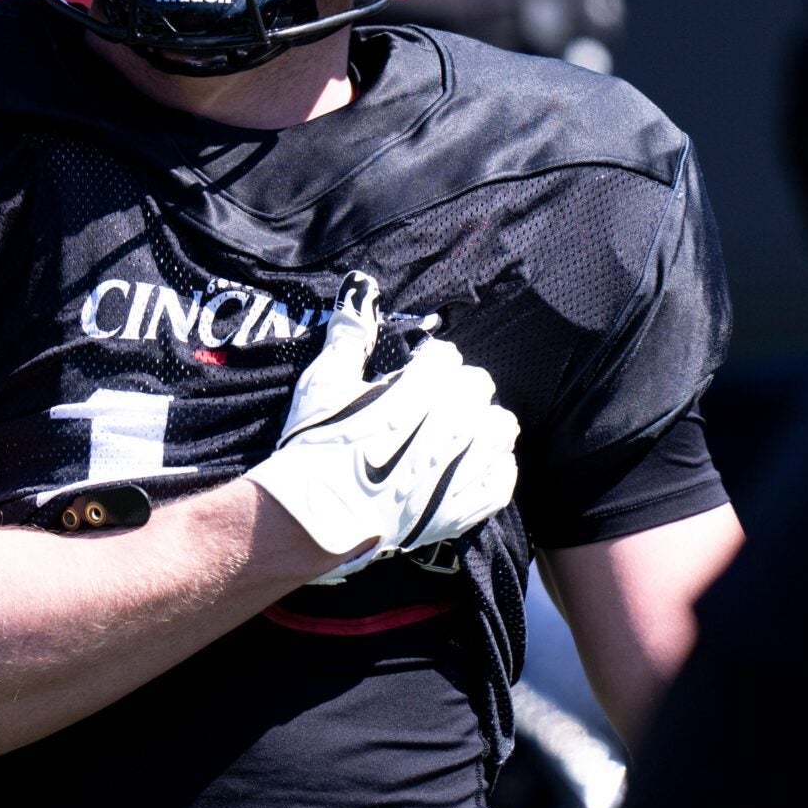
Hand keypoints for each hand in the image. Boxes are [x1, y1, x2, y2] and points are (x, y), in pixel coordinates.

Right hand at [247, 271, 518, 581]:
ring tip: (462, 429)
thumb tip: (360, 287)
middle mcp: (442, 430)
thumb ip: (349, 335)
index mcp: (412, 393)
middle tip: (438, 399)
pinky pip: (501, 484)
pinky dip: (496, 469)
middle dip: (459, 387)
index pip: (447, 357)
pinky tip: (478, 463)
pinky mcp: (456, 513)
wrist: (305, 521)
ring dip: (484, 424)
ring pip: (500, 431)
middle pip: (479, 387)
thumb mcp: (322, 384)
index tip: (418, 370)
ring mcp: (453, 474)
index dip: (431, 360)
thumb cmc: (313, 449)